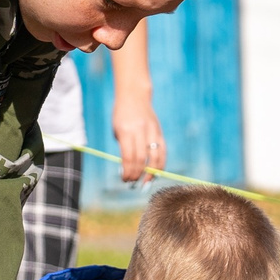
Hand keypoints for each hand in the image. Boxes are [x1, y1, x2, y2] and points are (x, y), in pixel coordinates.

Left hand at [109, 33, 163, 181]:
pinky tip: (156, 173)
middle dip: (137, 175)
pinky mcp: (159, 132)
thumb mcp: (117, 130)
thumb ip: (123, 149)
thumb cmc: (121, 115)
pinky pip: (162, 151)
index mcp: (126, 131)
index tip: (125, 179)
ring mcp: (152, 131)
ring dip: (150, 173)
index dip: (128, 172)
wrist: (134, 95)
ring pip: (154, 157)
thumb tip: (127, 170)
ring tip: (145, 183)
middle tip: (133, 184)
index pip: (129, 157)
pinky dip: (160, 164)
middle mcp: (140, 131)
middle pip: (141, 160)